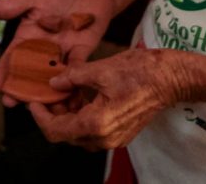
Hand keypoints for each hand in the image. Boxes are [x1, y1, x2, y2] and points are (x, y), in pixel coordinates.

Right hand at [0, 0, 115, 107]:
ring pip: (51, 75)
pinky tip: (67, 89)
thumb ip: (11, 5)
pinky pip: (77, 67)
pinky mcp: (82, 52)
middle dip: (20, 88)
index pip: (13, 58)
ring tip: (38, 105)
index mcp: (28, 38)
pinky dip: (72, 77)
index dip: (4, 73)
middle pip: (30, 73)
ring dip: (44, 90)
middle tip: (11, 103)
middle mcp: (44, 50)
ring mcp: (63, 53)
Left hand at [29, 48, 185, 149]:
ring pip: (78, 132)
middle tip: (50, 90)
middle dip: (54, 113)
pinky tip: (82, 93)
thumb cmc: (141, 71)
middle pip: (66, 134)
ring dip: (68, 113)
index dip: (40, 116)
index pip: (56, 131)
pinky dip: (82, 114)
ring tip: (66, 88)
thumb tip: (54, 82)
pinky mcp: (120, 133)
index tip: (34, 101)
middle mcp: (104, 137)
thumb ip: (73, 77)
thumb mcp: (101, 68)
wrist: (171, 78)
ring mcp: (114, 138)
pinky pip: (92, 129)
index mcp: (97, 123)